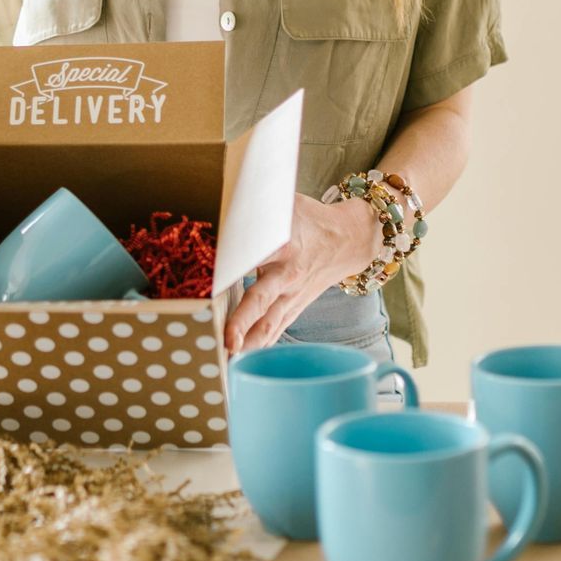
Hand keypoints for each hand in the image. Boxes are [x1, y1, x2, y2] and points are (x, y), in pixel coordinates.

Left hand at [224, 192, 380, 353]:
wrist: (348, 241)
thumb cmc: (309, 219)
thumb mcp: (286, 204)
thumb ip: (257, 203)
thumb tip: (228, 198)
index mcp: (284, 244)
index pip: (255, 256)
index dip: (234, 267)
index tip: (213, 281)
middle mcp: (288, 275)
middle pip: (261, 300)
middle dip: (243, 322)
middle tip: (226, 341)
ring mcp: (292, 296)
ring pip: (269, 324)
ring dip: (249, 344)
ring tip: (228, 363)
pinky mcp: (294, 308)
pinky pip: (275, 330)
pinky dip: (260, 346)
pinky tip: (243, 362)